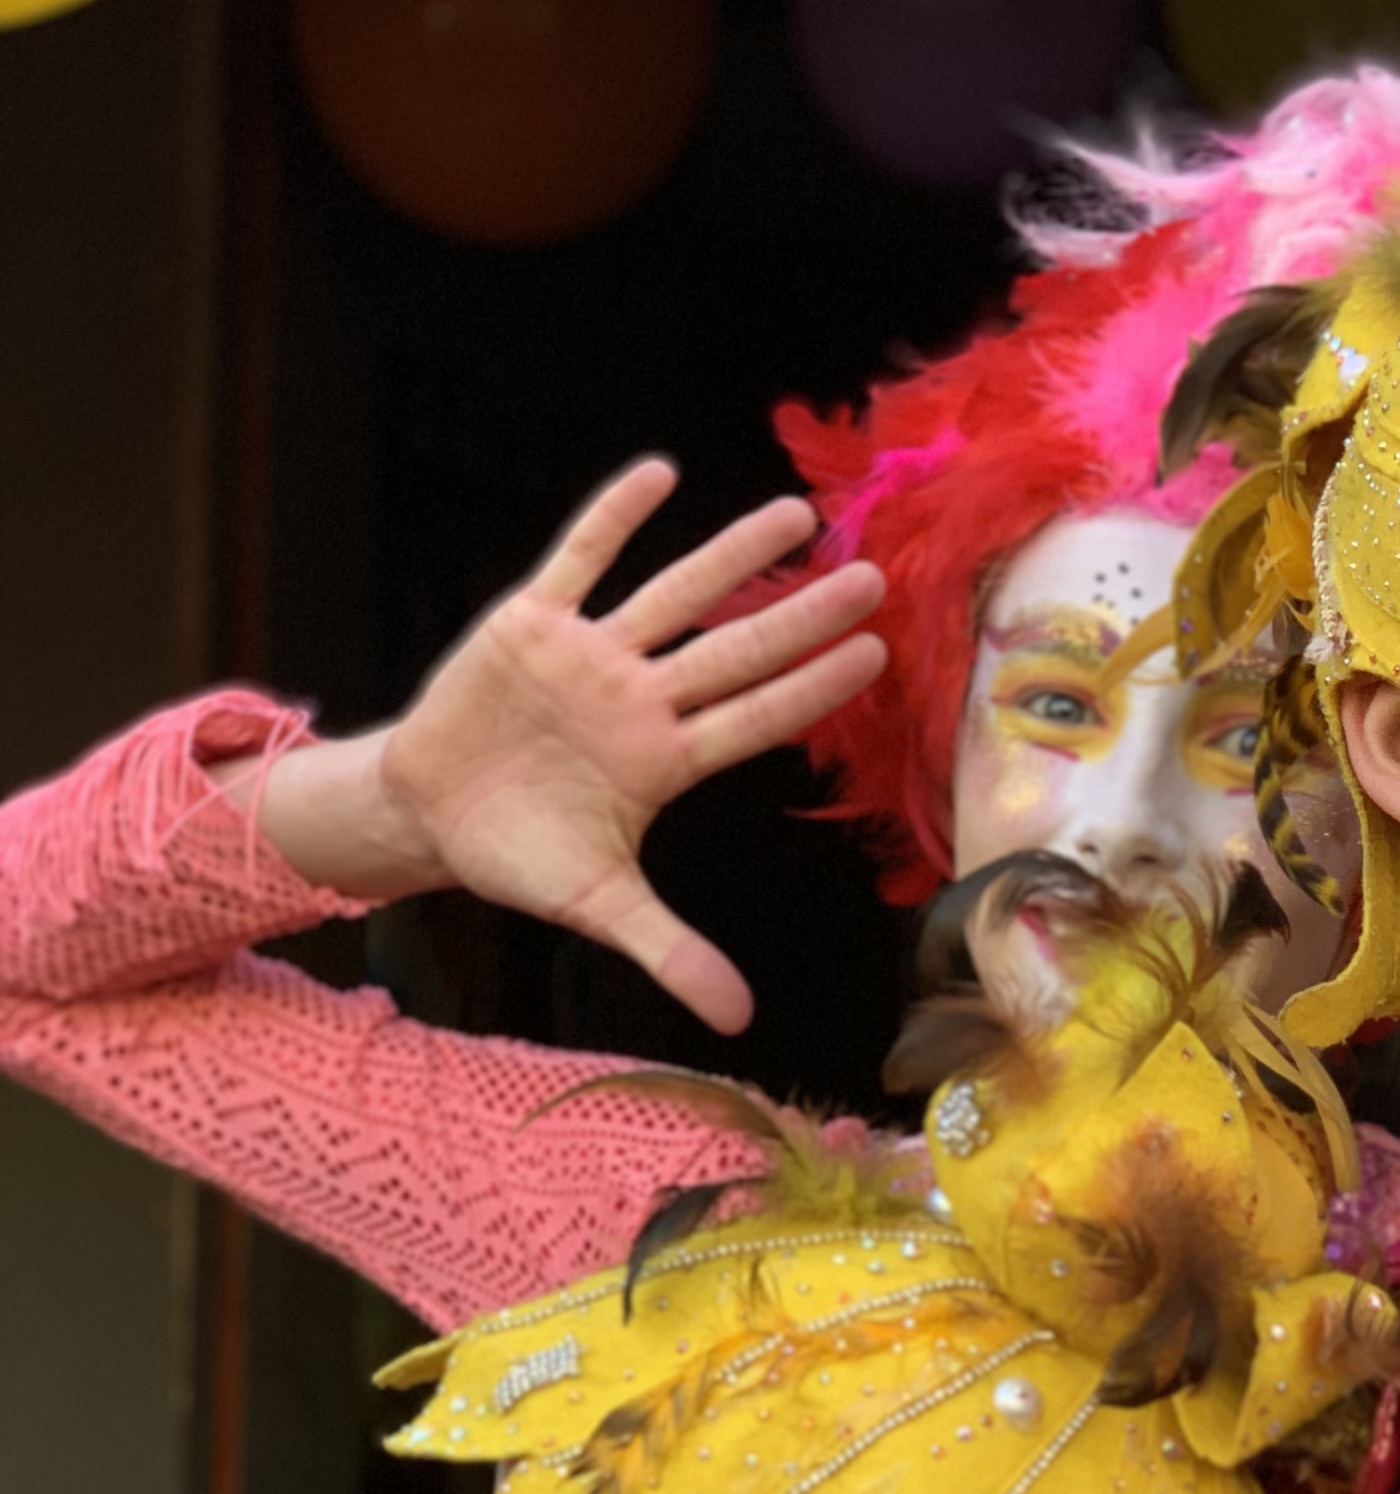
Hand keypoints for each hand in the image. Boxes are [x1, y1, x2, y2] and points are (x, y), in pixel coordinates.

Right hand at [234, 462, 887, 1035]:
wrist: (430, 815)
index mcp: (665, 760)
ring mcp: (592, 657)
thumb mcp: (599, 908)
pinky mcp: (531, 624)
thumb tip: (740, 1021)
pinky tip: (661, 473)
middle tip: (874, 578)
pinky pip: (579, 561)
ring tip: (796, 514)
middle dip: (801, 618)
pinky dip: (614, 518)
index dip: (813, 690)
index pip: (755, 717)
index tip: (876, 658)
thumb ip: (672, 952)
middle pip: (735, 650)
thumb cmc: (524, 855)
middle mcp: (642, 699)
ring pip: (675, 596)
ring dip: (732, 557)